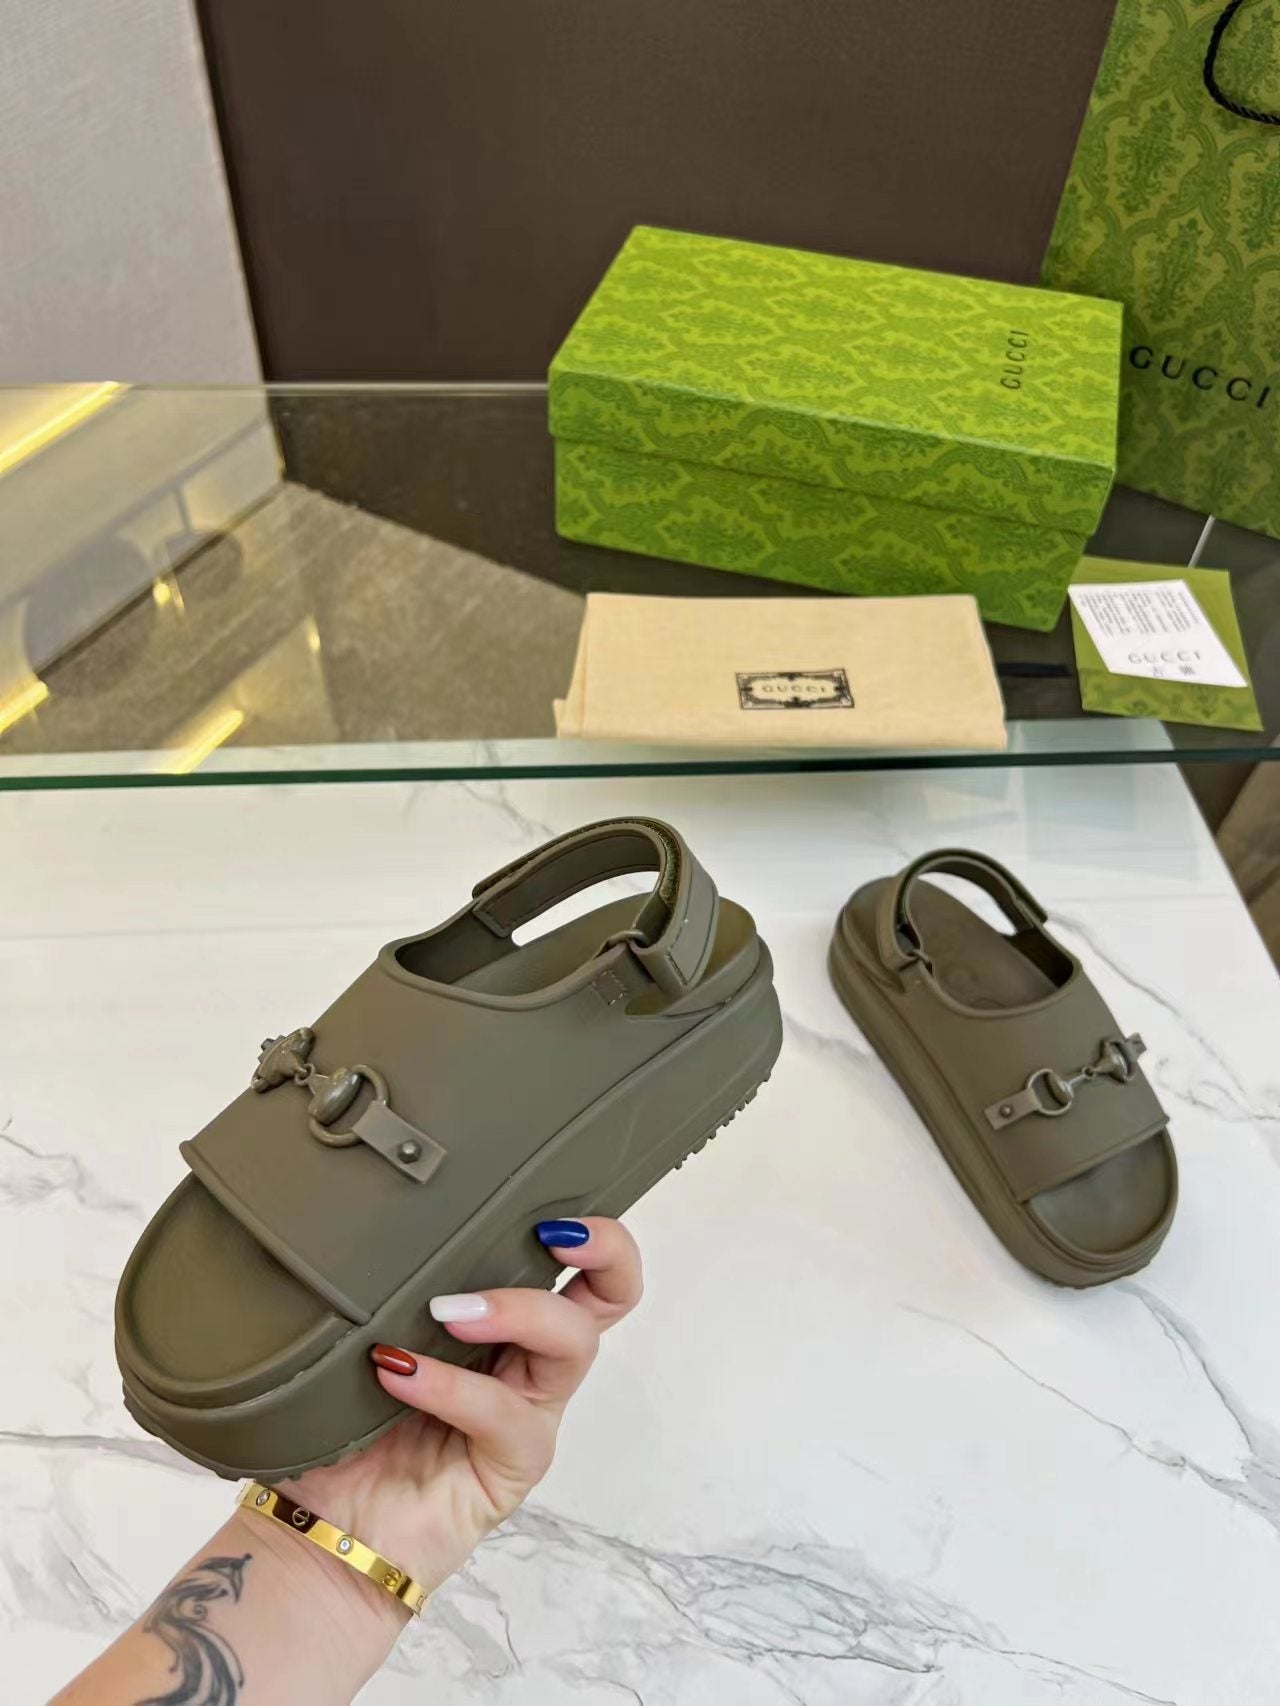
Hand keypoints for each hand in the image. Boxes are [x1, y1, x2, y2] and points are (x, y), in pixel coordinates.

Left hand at [277, 1217, 641, 1621]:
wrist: (319, 1531)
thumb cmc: (339, 1424)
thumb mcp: (359, 1335)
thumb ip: (382, 1287)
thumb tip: (365, 1218)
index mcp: (502, 1318)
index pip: (576, 1262)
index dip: (587, 1228)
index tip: (544, 1207)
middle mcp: (528, 1360)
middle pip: (613, 1294)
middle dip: (603, 1249)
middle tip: (550, 1234)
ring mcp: (527, 1412)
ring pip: (573, 1344)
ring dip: (516, 1310)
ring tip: (446, 1309)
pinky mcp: (513, 1465)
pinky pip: (502, 1415)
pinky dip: (451, 1385)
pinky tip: (395, 1372)